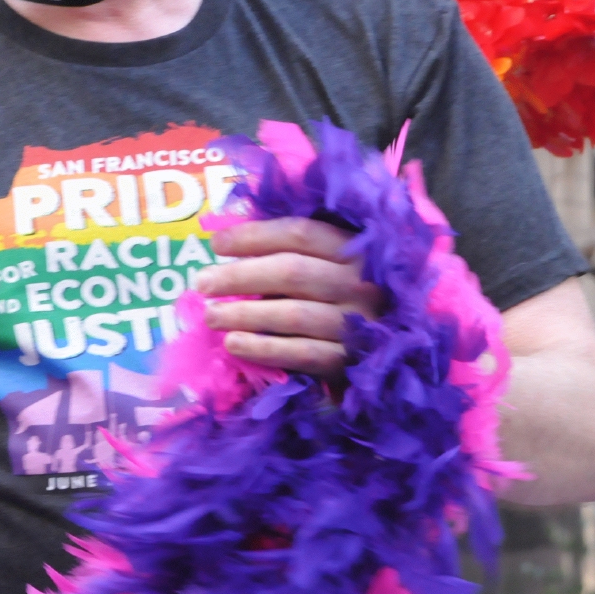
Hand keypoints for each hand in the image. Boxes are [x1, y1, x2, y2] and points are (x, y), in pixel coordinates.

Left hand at [192, 217, 381, 377]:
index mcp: (355, 248)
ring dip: (245, 314)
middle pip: (292, 272)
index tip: (217, 244)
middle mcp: (360, 282)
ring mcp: (358, 323)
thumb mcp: (331, 263)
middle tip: (202, 284)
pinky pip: (302, 354)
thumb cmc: (345, 296)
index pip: (300, 233)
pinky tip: (233, 344)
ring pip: (294, 314)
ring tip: (210, 315)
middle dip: (241, 276)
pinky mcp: (350, 360)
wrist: (392, 350)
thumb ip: (291, 249)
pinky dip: (264, 348)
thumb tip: (230, 235)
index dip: (255, 235)